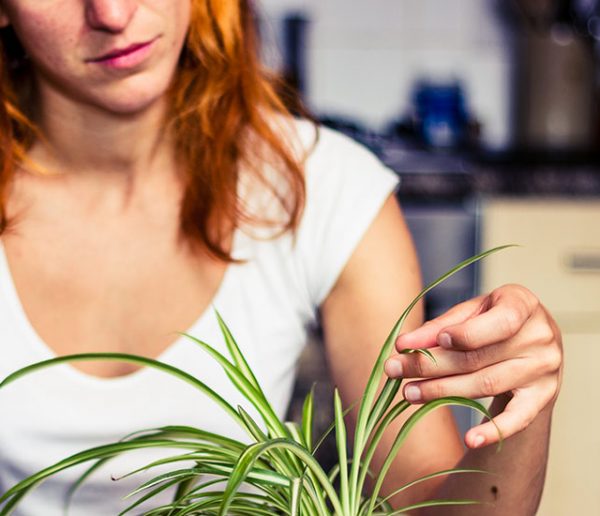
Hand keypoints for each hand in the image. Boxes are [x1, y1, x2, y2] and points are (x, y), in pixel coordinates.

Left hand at [384, 284, 562, 448]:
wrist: (533, 339)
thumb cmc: (493, 319)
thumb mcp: (471, 311)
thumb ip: (441, 325)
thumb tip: (403, 344)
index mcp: (522, 304)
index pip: (498, 322)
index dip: (463, 334)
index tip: (425, 341)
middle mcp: (540, 337)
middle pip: (478, 358)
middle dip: (430, 365)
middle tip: (394, 369)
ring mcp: (544, 369)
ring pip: (486, 384)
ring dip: (442, 391)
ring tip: (409, 392)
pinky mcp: (542, 397)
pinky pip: (518, 418)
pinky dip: (493, 431)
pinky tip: (471, 440)